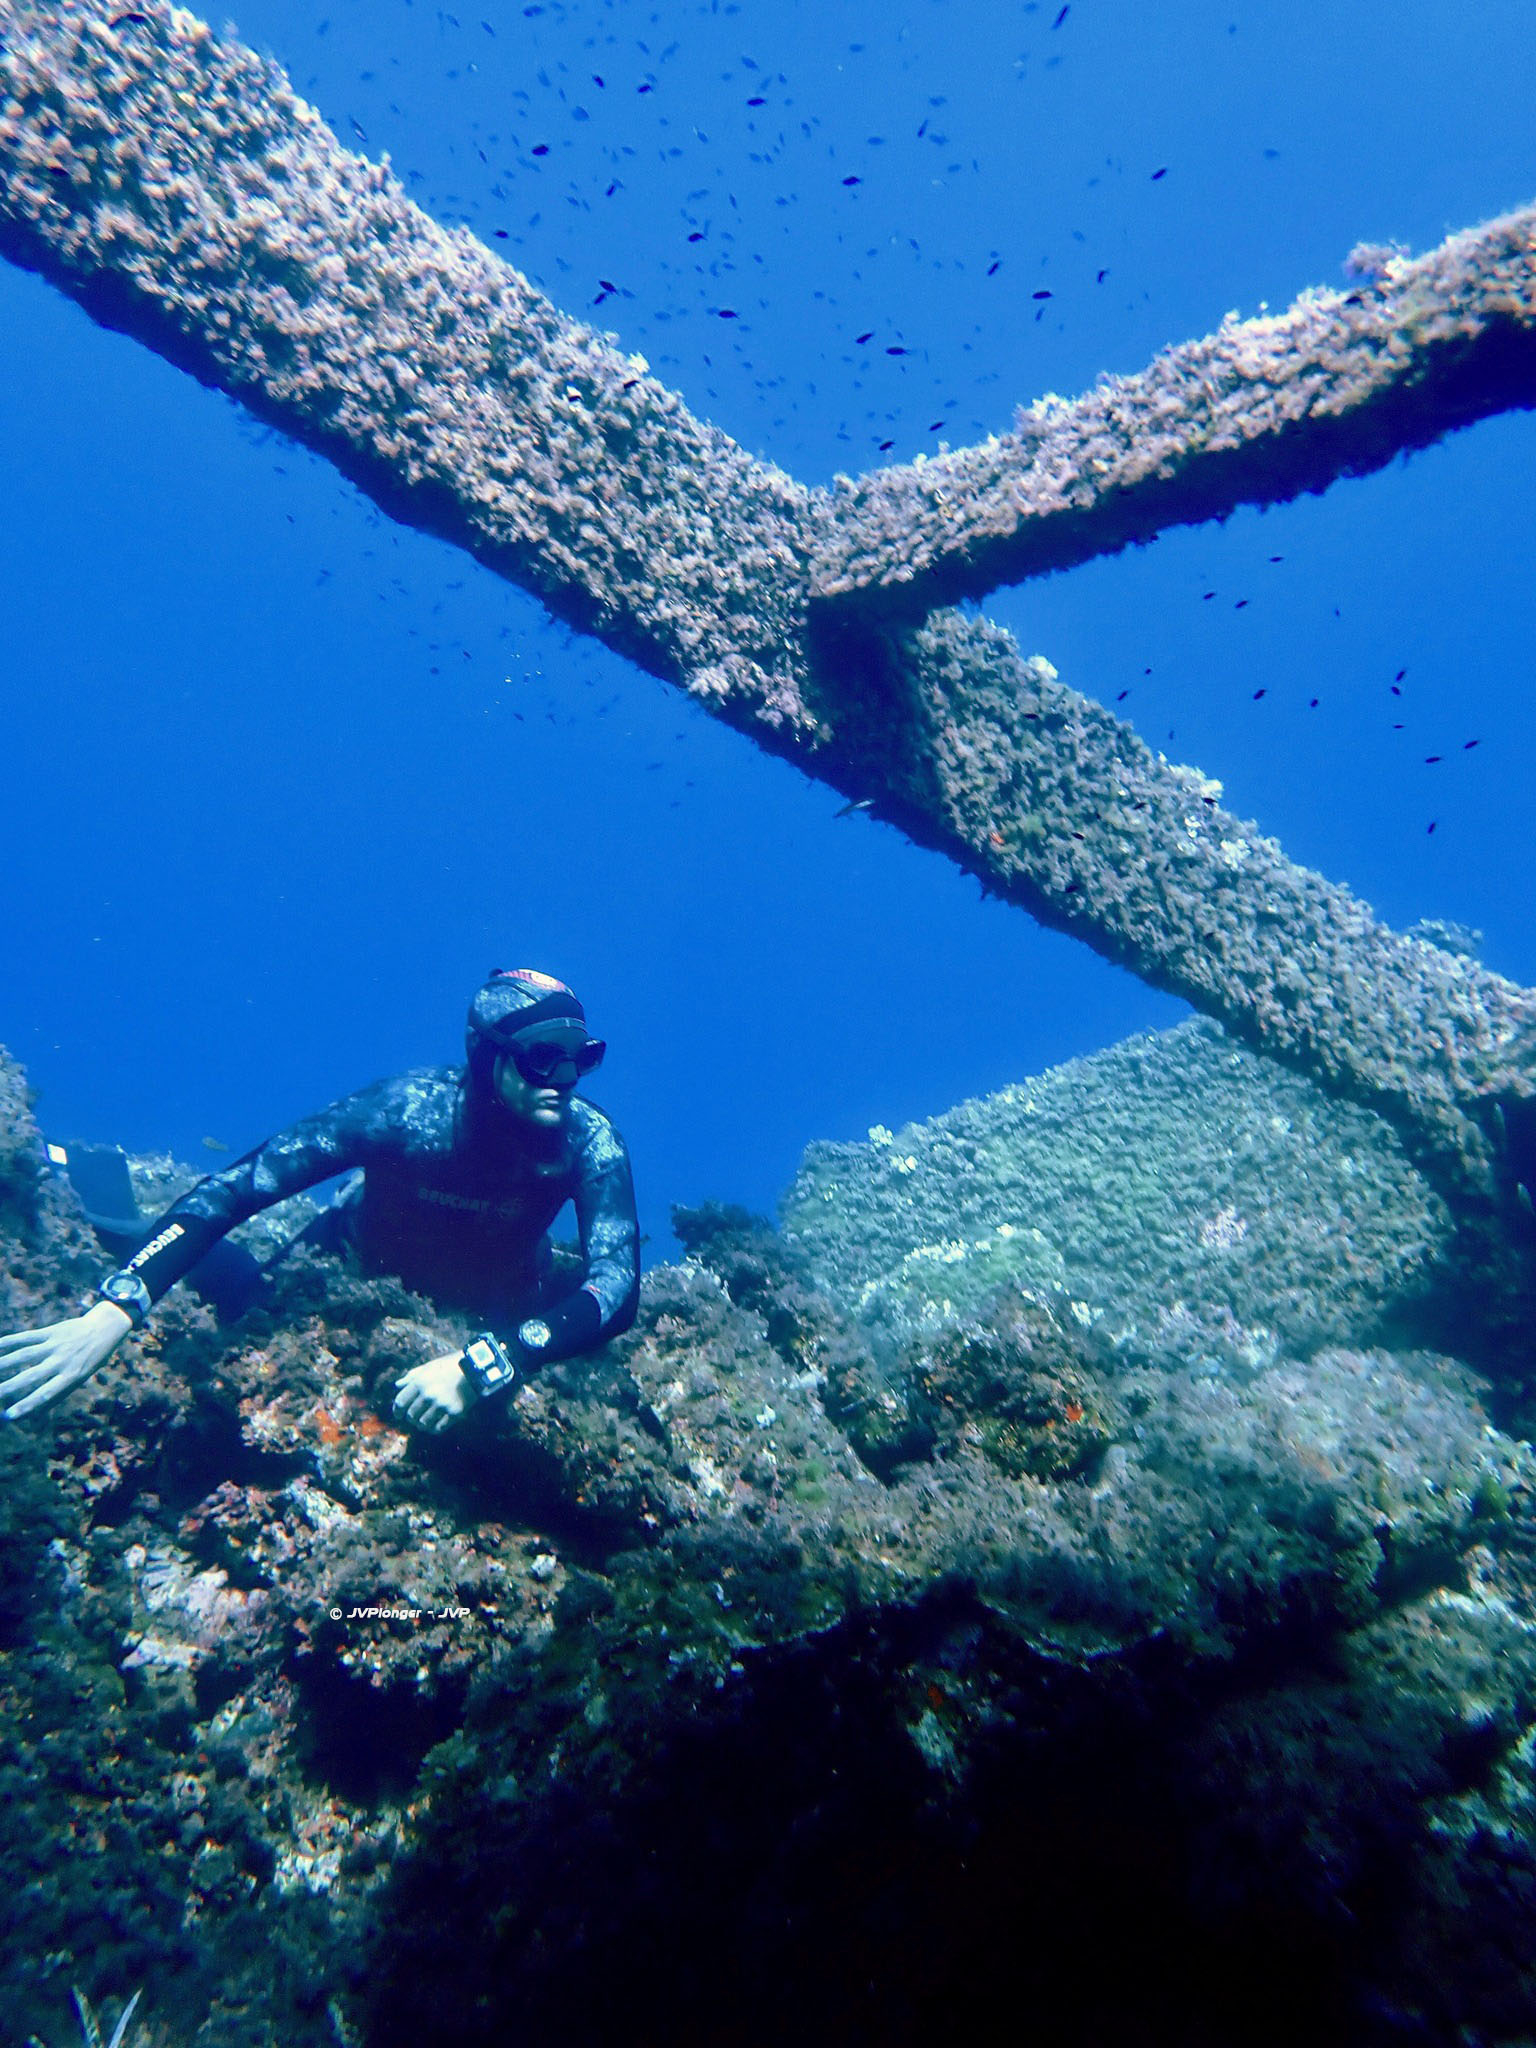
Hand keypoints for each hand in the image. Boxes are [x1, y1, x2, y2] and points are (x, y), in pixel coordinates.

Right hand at [0, 1301, 132, 1419]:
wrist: (106, 1328)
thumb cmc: (90, 1360)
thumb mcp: (80, 1379)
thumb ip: (57, 1394)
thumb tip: (31, 1411)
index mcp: (72, 1376)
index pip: (45, 1394)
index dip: (26, 1405)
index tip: (8, 1416)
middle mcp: (62, 1361)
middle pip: (30, 1376)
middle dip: (8, 1388)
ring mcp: (56, 1344)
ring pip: (24, 1355)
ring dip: (3, 1364)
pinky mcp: (51, 1331)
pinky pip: (26, 1337)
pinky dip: (9, 1342)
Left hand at [392, 1352, 476, 1434]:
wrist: (474, 1368)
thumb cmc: (449, 1366)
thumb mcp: (428, 1367)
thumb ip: (412, 1376)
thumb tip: (397, 1385)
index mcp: (420, 1382)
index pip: (401, 1402)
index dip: (397, 1411)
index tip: (398, 1415)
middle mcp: (429, 1394)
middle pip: (411, 1415)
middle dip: (411, 1418)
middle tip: (414, 1418)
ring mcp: (442, 1404)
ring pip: (423, 1423)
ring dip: (421, 1425)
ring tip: (424, 1422)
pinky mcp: (454, 1412)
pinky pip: (438, 1428)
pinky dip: (433, 1429)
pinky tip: (434, 1425)